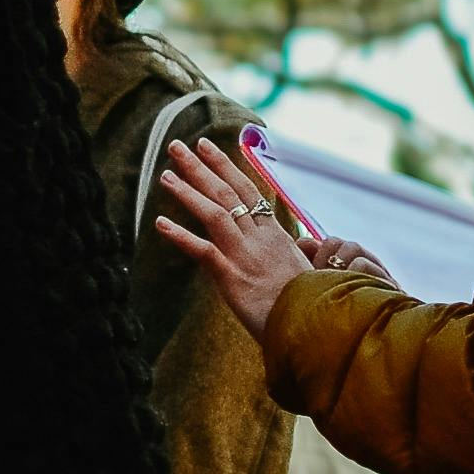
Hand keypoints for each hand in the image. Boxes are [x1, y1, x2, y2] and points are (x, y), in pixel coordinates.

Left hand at [152, 138, 381, 337]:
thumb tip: (288, 244)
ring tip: (165, 174)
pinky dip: (180, 236)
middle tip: (177, 146)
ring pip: (214, 213)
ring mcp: (245, 256)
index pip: (248, 190)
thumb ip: (285, 252)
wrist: (313, 327)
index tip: (207, 146)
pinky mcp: (233, 278)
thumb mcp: (300, 270)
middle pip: (227, 193)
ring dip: (188, 191)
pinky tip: (160, 223)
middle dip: (201, 167)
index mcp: (275, 234)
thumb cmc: (308, 304)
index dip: (225, 166)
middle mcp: (260, 238)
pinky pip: (203, 251)